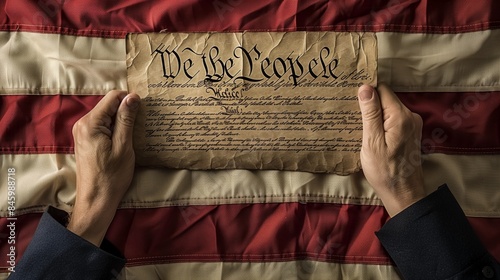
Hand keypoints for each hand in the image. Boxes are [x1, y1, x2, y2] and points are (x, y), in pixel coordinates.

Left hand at [68, 91, 139, 245]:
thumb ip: (126, 119)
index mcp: (91, 123)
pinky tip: (125, 140)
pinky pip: (102, 125)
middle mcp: (83, 124)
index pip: (112, 97)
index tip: (144, 111)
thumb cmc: (112, 176)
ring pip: (106, 115)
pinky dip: (115, 128)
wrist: (96, 200)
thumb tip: (132, 97)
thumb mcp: (123, 146)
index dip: (130, 100)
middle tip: (141, 124)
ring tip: (134, 134)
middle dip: (125, 110)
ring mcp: (82, 132)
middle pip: (108, 105)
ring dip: (121, 120)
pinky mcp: (86, 140)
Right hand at [358, 84, 425, 216]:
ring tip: (358, 124)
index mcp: (400, 116)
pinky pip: (393, 120)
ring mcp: (412, 125)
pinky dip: (381, 123)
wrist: (403, 194)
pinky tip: (370, 133)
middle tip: (351, 114)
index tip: (351, 99)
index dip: (366, 92)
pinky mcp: (410, 133)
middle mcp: (410, 116)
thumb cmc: (384, 171)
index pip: (382, 90)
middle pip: (386, 98)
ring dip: (374, 114)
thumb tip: (365, 87)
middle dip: (369, 104)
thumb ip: (370, 113)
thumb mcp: (371, 142)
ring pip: (389, 109)